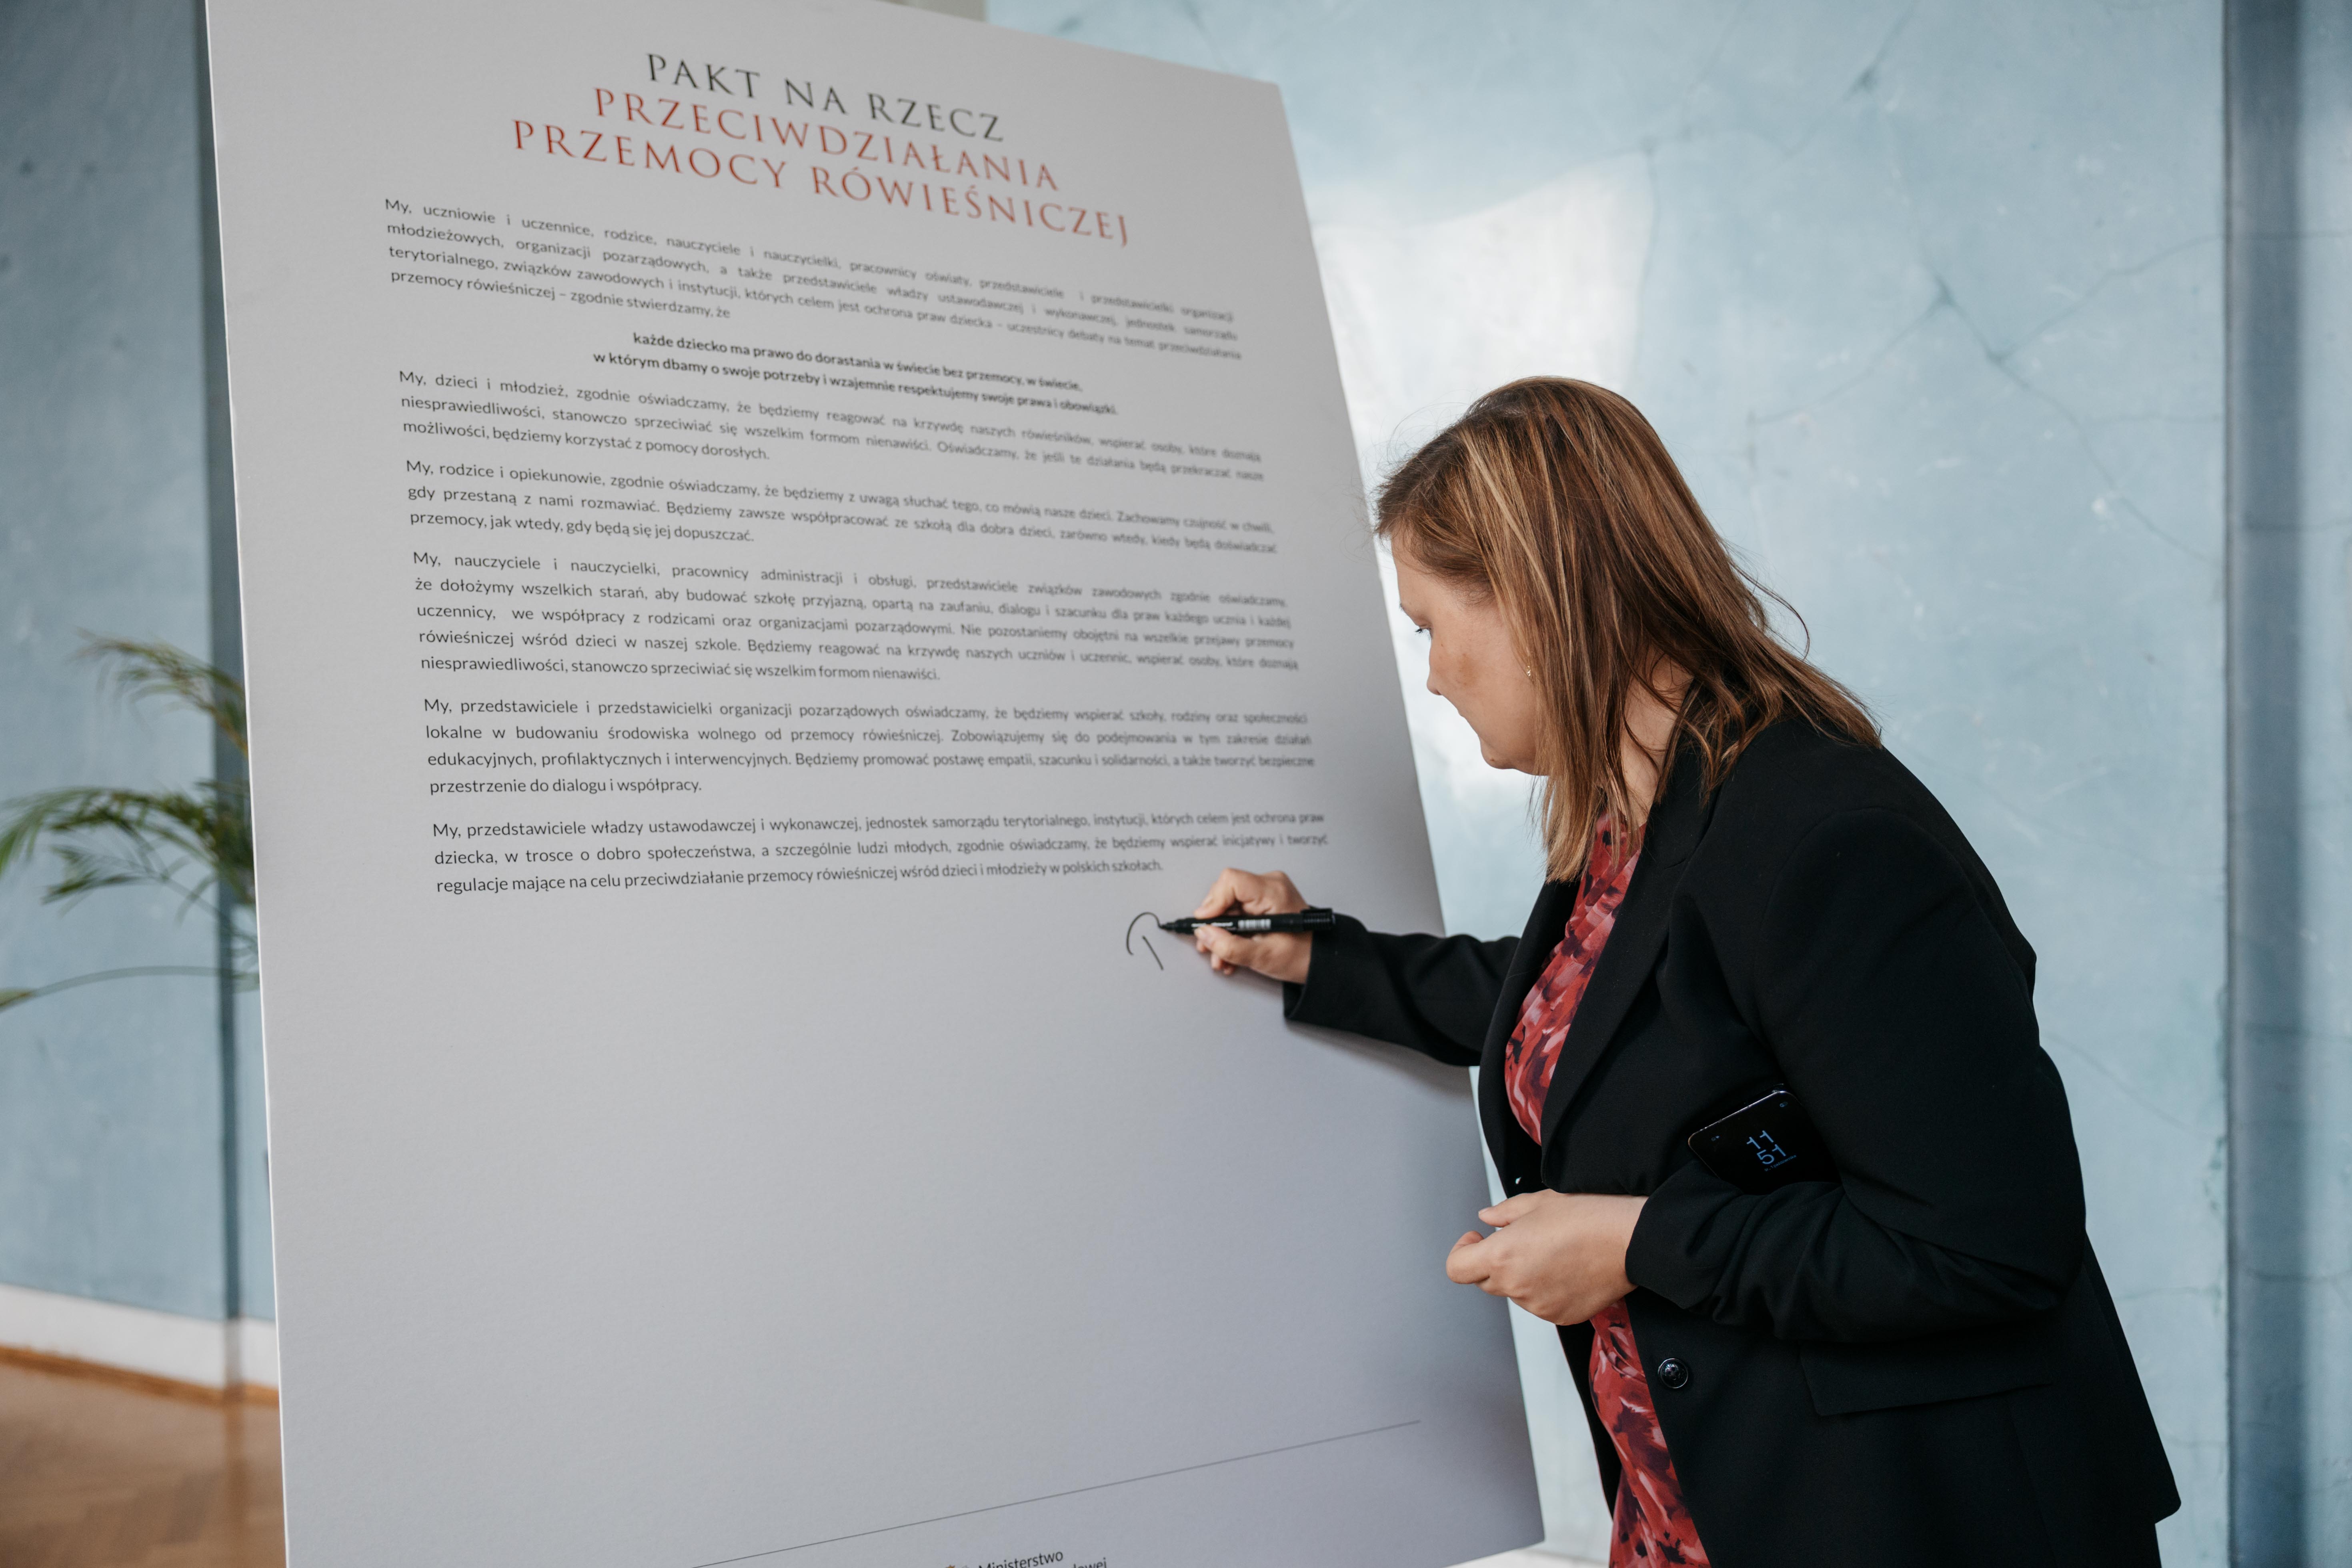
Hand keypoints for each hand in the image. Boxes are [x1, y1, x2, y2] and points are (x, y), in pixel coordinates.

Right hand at [1188, 867, 1312, 984]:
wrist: (1319, 960)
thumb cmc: (1302, 956)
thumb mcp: (1262, 957)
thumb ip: (1230, 946)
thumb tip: (1205, 934)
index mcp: (1273, 892)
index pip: (1231, 881)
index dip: (1213, 902)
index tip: (1206, 924)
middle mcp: (1270, 885)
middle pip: (1226, 893)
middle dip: (1214, 924)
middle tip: (1209, 946)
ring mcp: (1266, 892)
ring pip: (1228, 905)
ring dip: (1220, 933)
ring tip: (1220, 956)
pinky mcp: (1263, 901)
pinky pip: (1237, 911)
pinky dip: (1231, 931)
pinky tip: (1230, 951)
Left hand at [1444, 1191, 1646, 1325]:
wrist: (1630, 1239)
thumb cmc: (1589, 1216)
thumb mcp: (1538, 1202)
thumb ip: (1504, 1213)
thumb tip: (1487, 1218)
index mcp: (1503, 1256)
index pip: (1457, 1269)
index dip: (1462, 1252)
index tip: (1477, 1240)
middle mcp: (1517, 1286)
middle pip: (1487, 1281)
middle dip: (1495, 1262)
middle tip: (1520, 1240)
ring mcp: (1539, 1306)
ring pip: (1517, 1292)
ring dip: (1523, 1275)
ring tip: (1553, 1250)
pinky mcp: (1561, 1316)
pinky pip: (1541, 1304)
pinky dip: (1546, 1289)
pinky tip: (1567, 1268)